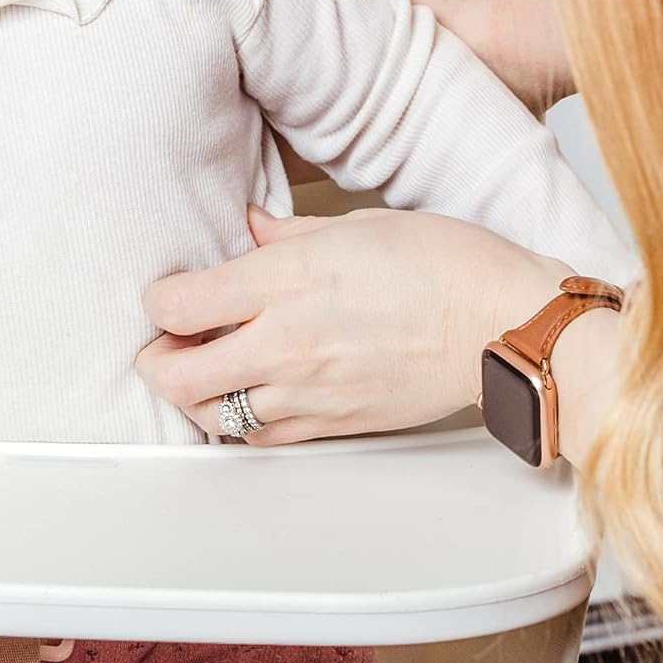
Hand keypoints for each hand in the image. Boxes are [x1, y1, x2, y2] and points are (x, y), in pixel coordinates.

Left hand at [136, 205, 568, 443]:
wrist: (506, 326)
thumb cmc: (445, 264)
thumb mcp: (357, 224)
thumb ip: (287, 234)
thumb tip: (249, 228)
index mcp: (288, 280)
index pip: (179, 304)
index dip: (159, 299)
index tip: (168, 291)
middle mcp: (287, 342)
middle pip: (178, 374)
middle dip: (156, 358)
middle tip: (165, 341)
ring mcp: (309, 392)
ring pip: (213, 416)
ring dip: (195, 395)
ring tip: (203, 368)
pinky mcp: (334, 425)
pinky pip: (262, 438)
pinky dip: (240, 422)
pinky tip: (248, 396)